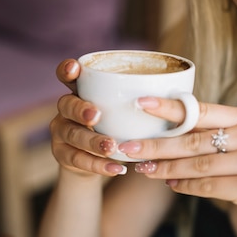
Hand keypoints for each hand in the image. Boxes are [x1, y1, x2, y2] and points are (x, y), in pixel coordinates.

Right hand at [50, 59, 127, 176]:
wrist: (95, 161)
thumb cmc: (115, 127)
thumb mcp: (122, 111)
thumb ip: (134, 101)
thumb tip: (175, 88)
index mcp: (80, 91)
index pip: (67, 75)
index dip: (68, 70)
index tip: (76, 68)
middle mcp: (66, 108)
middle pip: (67, 104)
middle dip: (81, 109)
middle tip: (97, 115)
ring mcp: (61, 131)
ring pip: (72, 134)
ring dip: (92, 141)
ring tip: (112, 147)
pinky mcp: (62, 154)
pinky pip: (77, 159)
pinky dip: (97, 165)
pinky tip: (116, 168)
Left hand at [121, 97, 236, 236]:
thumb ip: (219, 136)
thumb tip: (171, 131)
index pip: (202, 111)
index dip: (169, 108)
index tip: (141, 104)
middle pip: (193, 140)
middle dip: (156, 144)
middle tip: (128, 146)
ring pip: (196, 164)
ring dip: (165, 167)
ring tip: (143, 168)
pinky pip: (206, 185)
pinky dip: (184, 185)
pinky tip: (169, 183)